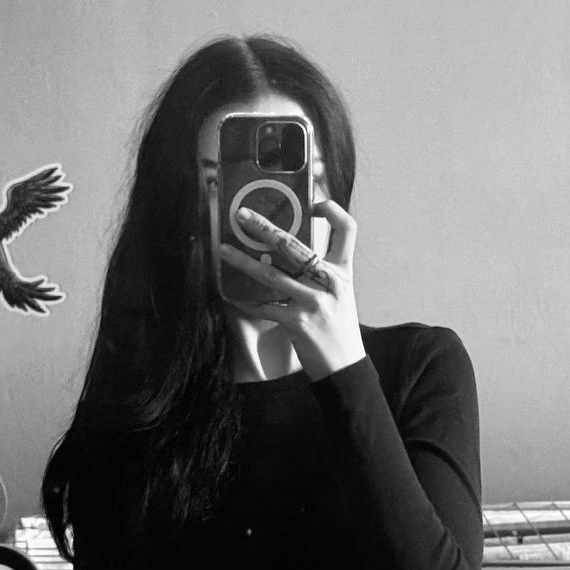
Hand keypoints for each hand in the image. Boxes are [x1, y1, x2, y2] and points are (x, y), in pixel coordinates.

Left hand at [218, 199, 365, 380]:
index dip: (332, 210)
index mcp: (343, 272)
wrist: (345, 367)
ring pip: (271, 275)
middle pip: (295, 245)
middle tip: (242, 215)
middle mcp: (331, 283)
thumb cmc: (338, 329)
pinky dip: (246, 301)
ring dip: (243, 261)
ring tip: (223, 250)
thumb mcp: (340, 295)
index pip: (347, 229)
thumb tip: (282, 254)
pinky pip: (264, 307)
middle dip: (264, 227)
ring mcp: (314, 302)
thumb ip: (319, 273)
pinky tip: (231, 295)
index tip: (314, 203)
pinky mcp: (298, 323)